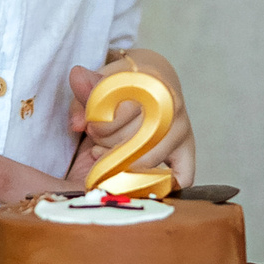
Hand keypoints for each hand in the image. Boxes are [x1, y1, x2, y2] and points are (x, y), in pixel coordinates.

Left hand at [65, 51, 195, 189]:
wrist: (153, 78)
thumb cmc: (123, 82)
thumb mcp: (101, 80)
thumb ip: (84, 95)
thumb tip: (76, 123)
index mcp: (152, 85)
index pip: (122, 116)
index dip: (99, 125)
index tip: (90, 126)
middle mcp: (172, 108)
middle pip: (134, 142)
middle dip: (106, 144)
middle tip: (97, 140)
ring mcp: (182, 130)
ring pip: (148, 162)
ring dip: (121, 164)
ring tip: (107, 155)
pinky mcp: (187, 149)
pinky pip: (182, 177)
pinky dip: (161, 184)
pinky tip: (137, 179)